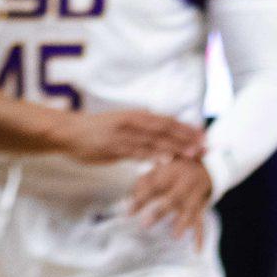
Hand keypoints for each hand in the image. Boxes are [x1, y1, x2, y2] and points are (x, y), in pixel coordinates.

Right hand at [61, 109, 206, 166]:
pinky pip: (137, 152)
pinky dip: (152, 156)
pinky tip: (165, 161)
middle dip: (187, 138)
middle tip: (206, 145)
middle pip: (166, 129)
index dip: (186, 128)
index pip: (167, 121)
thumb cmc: (95, 130)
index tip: (203, 135)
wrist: (69, 131)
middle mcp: (133, 122)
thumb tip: (157, 136)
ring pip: (154, 141)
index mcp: (136, 116)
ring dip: (175, 147)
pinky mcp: (113, 147)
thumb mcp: (121, 124)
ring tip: (193, 154)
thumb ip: (139, 130)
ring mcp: (124, 134)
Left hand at [128, 153, 214, 242]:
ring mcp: (195, 197)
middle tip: (145, 225)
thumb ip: (145, 180)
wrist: (208, 166)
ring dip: (183, 224)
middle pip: (172, 200)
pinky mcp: (202, 208)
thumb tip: (128, 195)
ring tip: (175, 237)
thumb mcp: (162, 166)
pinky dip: (200, 237)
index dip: (140, 198)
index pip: (154, 187)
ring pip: (189, 212)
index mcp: (172, 173)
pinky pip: (202, 222)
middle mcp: (184, 185)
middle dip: (160, 213)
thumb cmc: (178, 167)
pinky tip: (196, 251)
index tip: (127, 211)